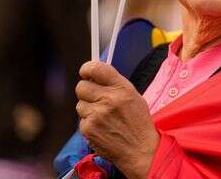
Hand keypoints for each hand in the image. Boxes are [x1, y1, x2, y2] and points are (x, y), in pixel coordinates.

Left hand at [76, 61, 158, 178]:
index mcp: (122, 88)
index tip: (86, 72)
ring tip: (102, 118)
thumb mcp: (134, 97)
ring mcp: (97, 115)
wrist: (141, 151)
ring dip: (88, 110)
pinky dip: (88, 125)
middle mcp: (109, 99)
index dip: (87, 69)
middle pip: (81, 87)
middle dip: (86, 92)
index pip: (96, 68)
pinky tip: (101, 129)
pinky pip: (81, 121)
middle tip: (94, 98)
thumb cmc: (139, 124)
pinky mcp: (89, 129)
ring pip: (79, 105)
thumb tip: (96, 77)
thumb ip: (115, 85)